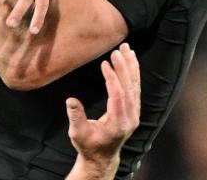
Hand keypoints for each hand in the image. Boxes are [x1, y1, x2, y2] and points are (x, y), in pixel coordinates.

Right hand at [65, 43, 140, 179]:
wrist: (101, 157)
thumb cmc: (88, 145)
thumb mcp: (78, 133)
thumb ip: (76, 116)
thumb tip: (70, 100)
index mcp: (118, 124)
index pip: (118, 96)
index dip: (112, 78)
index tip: (105, 63)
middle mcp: (130, 118)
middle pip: (130, 89)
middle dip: (124, 68)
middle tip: (118, 50)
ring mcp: (134, 114)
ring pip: (135, 87)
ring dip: (131, 67)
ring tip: (127, 49)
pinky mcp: (133, 111)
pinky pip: (135, 89)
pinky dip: (133, 73)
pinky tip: (130, 61)